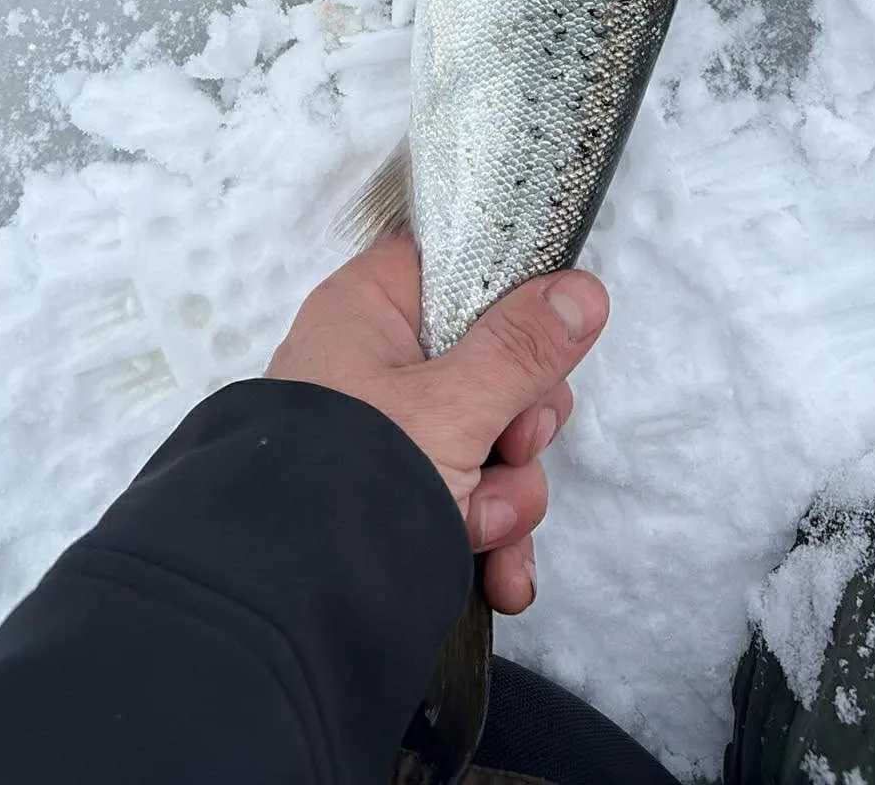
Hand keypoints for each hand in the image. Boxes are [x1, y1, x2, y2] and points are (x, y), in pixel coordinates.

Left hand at [265, 237, 608, 614]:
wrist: (291, 606)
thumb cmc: (358, 475)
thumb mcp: (452, 406)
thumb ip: (523, 350)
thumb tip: (583, 292)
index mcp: (370, 313)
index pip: (451, 267)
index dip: (505, 293)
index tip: (544, 334)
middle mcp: (377, 366)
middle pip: (490, 364)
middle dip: (519, 427)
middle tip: (514, 446)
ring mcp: (392, 436)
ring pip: (489, 439)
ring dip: (505, 495)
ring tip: (477, 526)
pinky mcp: (402, 496)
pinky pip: (471, 495)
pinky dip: (491, 536)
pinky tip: (500, 576)